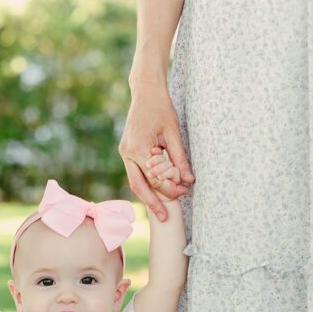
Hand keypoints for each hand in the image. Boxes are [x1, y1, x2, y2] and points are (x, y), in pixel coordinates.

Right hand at [119, 84, 192, 221]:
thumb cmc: (162, 109)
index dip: (170, 189)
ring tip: (162, 210)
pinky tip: (157, 193)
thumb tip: (188, 180)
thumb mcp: (174, 133)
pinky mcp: (126, 151)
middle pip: (139, 186)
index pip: (155, 178)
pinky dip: (146, 184)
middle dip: (153, 203)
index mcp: (138, 148)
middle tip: (166, 218)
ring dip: (149, 196)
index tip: (185, 192)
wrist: (145, 92)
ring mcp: (124, 152)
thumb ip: (180, 159)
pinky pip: (135, 173)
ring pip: (135, 182)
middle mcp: (127, 152)